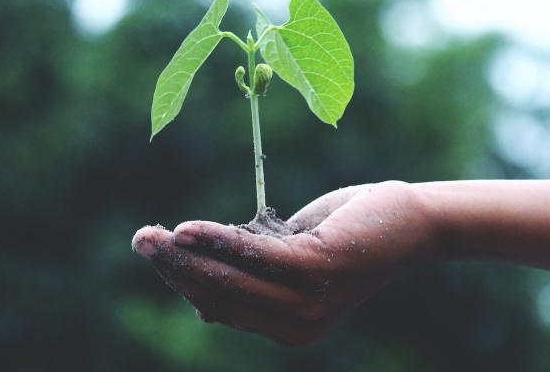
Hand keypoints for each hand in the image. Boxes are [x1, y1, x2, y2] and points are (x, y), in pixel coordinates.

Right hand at [132, 181, 439, 344]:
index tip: (156, 252)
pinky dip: (218, 240)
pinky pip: (255, 255)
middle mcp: (297, 326)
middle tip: (140, 240)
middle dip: (174, 269)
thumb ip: (252, 279)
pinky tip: (187, 229)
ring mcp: (309, 303)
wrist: (409, 221)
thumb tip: (201, 307)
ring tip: (152, 236)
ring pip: (231, 279)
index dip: (184, 281)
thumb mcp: (291, 260)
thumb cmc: (347, 235)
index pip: (222, 307)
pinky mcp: (317, 270)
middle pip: (219, 296)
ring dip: (186, 256)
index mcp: (289, 328)